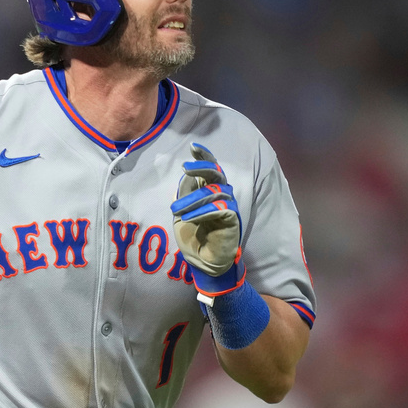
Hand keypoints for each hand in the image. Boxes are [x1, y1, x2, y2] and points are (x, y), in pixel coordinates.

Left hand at [170, 143, 242, 276]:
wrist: (202, 261)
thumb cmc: (193, 235)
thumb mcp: (182, 211)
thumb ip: (185, 194)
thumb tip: (184, 177)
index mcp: (211, 191)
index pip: (211, 169)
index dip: (204, 156)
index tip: (193, 147)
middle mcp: (222, 196)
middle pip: (217, 174)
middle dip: (201, 167)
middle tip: (184, 168)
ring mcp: (229, 207)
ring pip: (214, 192)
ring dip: (192, 199)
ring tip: (175, 210)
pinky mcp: (232, 220)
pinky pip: (220, 209)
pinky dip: (202, 212)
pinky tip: (188, 217)